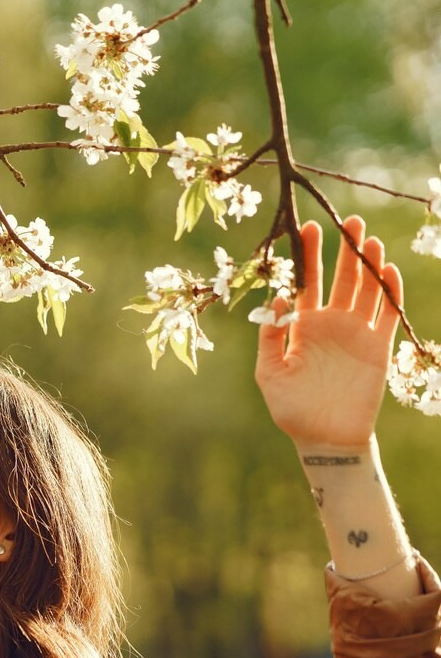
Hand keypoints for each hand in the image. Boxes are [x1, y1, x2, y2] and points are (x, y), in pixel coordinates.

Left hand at [254, 216, 403, 447]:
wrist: (324, 438)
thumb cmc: (292, 408)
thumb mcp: (269, 372)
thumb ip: (270, 336)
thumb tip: (277, 298)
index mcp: (302, 327)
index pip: (308, 282)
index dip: (309, 255)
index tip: (308, 227)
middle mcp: (330, 324)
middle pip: (341, 278)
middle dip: (345, 249)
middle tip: (350, 219)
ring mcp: (356, 333)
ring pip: (366, 290)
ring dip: (369, 264)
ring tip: (370, 239)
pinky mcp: (378, 346)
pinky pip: (388, 313)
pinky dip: (390, 291)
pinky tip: (388, 269)